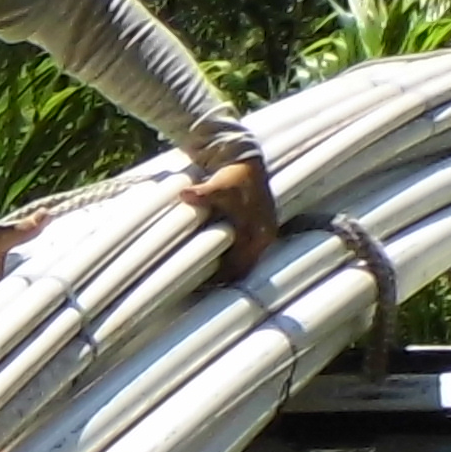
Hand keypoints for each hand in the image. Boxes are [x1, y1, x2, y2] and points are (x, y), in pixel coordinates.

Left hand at [186, 151, 279, 276]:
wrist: (246, 161)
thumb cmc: (233, 176)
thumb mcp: (218, 186)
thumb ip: (202, 194)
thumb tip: (185, 195)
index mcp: (258, 231)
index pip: (241, 266)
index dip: (222, 279)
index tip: (202, 288)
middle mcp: (264, 236)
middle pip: (243, 268)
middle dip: (224, 279)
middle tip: (198, 290)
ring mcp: (263, 233)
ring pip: (245, 262)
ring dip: (228, 271)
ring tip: (204, 282)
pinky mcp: (258, 229)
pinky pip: (245, 253)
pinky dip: (232, 260)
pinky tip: (215, 264)